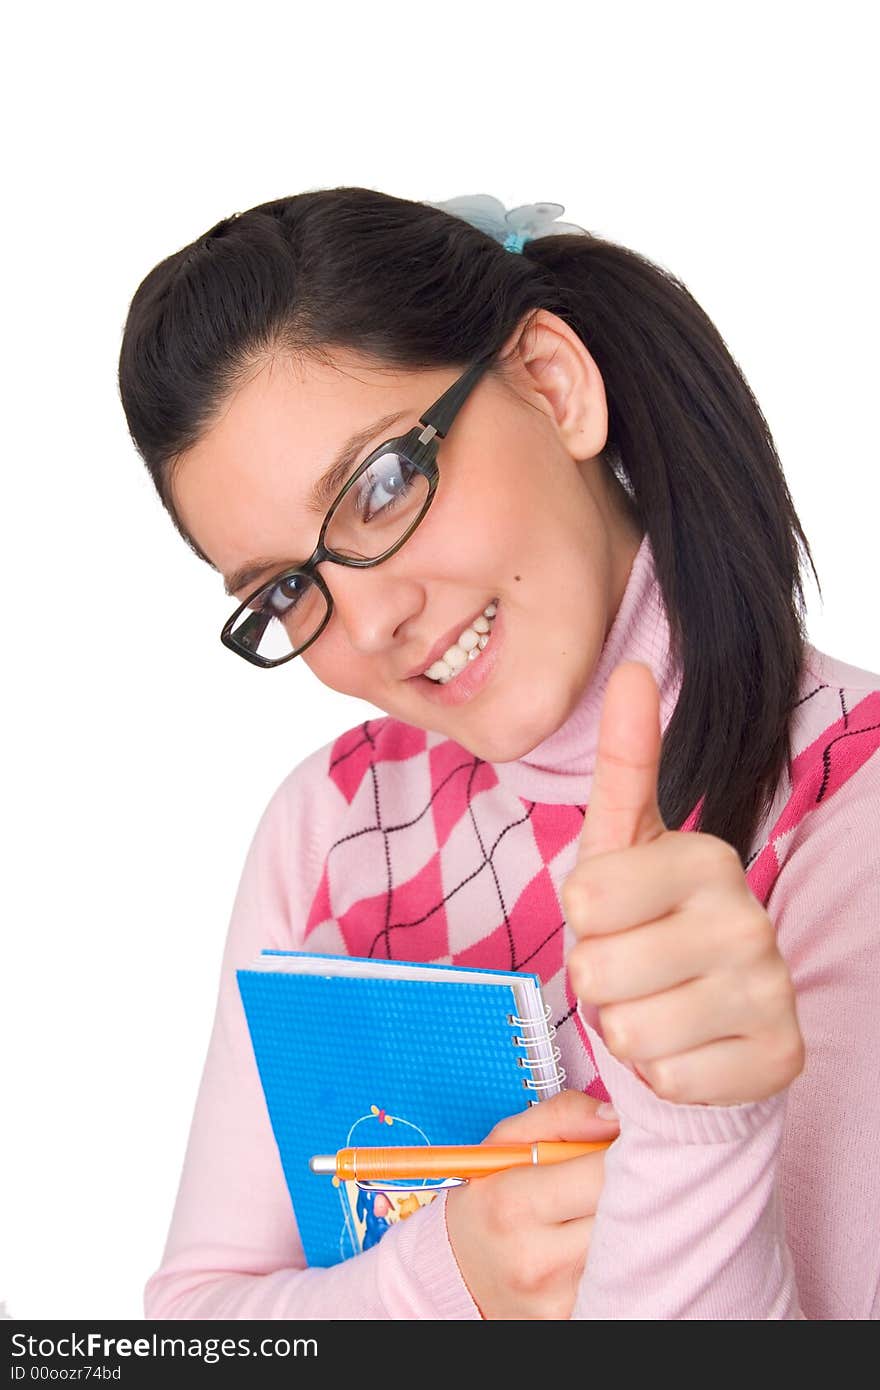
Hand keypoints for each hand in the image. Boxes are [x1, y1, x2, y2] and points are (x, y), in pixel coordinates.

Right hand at [444, 1089, 618, 1318]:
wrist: (459, 1273)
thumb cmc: (487, 1199)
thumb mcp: (506, 1142)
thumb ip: (563, 1115)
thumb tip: (617, 1115)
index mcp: (513, 1203)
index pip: (603, 1171)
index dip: (627, 1149)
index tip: (629, 1140)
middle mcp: (537, 1258)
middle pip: (624, 1211)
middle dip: (635, 1183)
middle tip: (631, 1169)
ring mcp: (559, 1298)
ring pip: (631, 1245)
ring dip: (631, 1218)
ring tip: (611, 1203)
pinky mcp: (575, 1318)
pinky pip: (621, 1276)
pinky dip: (622, 1252)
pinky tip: (607, 1238)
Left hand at [562, 661, 804, 1105]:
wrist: (704, 1015)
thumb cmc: (645, 923)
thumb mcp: (620, 844)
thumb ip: (626, 761)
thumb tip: (633, 668)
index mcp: (704, 856)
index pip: (585, 896)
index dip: (582, 920)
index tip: (614, 917)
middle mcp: (748, 916)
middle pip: (598, 970)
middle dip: (597, 983)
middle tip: (632, 970)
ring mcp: (771, 989)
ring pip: (631, 1033)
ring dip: (626, 1031)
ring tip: (657, 1005)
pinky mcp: (780, 1057)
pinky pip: (671, 1082)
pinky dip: (663, 1075)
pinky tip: (689, 1046)